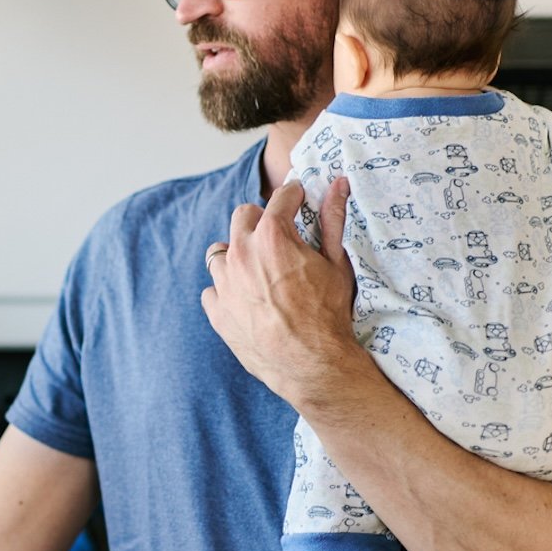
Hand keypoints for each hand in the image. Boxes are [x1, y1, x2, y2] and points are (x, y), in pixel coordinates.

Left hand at [202, 177, 365, 403]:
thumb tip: (338, 184)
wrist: (313, 365)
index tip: (297, 200)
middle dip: (261, 221)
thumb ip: (333, 220)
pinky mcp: (217, 312)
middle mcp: (241, 254)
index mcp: (272, 236)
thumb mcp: (337, 263)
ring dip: (238, 256)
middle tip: (279, 239)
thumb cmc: (329, 314)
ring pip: (220, 252)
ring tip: (260, 272)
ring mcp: (224, 284)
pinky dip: (227, 291)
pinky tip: (247, 300)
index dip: (292, 197)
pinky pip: (213, 290)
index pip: (279, 198)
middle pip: (242, 217)